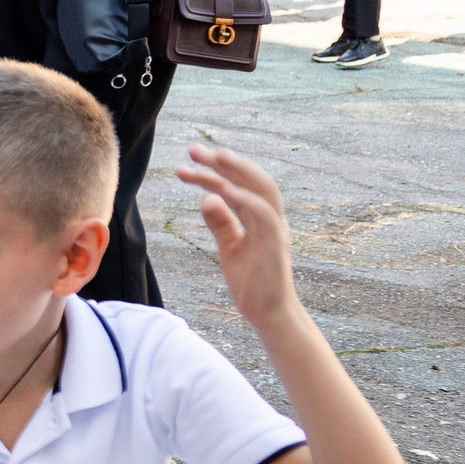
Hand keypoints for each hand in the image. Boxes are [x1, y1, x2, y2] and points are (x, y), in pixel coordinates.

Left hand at [179, 143, 298, 329]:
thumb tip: (206, 198)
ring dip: (238, 172)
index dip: (215, 170)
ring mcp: (275, 230)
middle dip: (223, 162)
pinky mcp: (276, 246)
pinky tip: (225, 191)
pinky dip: (247, 201)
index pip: (238, 185)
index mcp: (259, 218)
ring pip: (262, 191)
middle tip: (193, 150)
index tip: (188, 161)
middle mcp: (270, 218)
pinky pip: (265, 217)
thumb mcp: (229, 248)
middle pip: (251, 180)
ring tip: (214, 158)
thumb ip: (221, 223)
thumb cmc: (251, 282)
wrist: (268, 314)